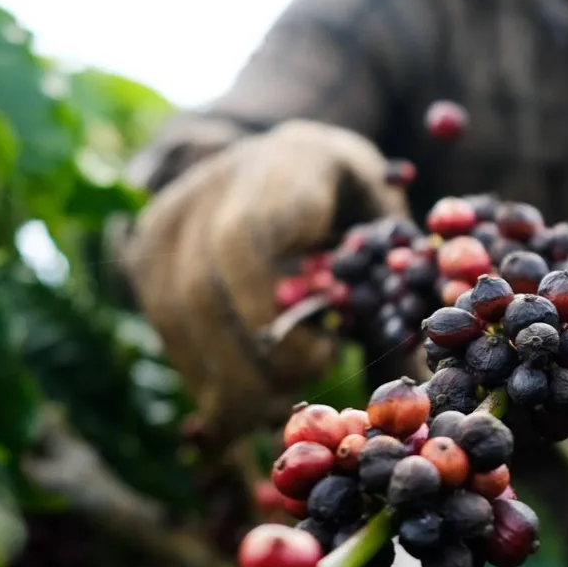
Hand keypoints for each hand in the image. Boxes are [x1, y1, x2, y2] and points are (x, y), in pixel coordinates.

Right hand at [121, 119, 408, 445]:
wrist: (286, 154)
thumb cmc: (353, 197)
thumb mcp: (389, 224)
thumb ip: (400, 286)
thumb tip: (422, 376)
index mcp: (289, 166)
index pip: (247, 237)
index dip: (271, 308)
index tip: (327, 349)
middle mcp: (214, 186)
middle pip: (204, 289)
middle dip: (253, 364)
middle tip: (299, 400)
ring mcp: (170, 218)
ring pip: (175, 313)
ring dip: (222, 378)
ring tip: (269, 412)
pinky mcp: (146, 252)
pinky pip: (163, 323)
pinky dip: (201, 372)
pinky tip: (235, 406)